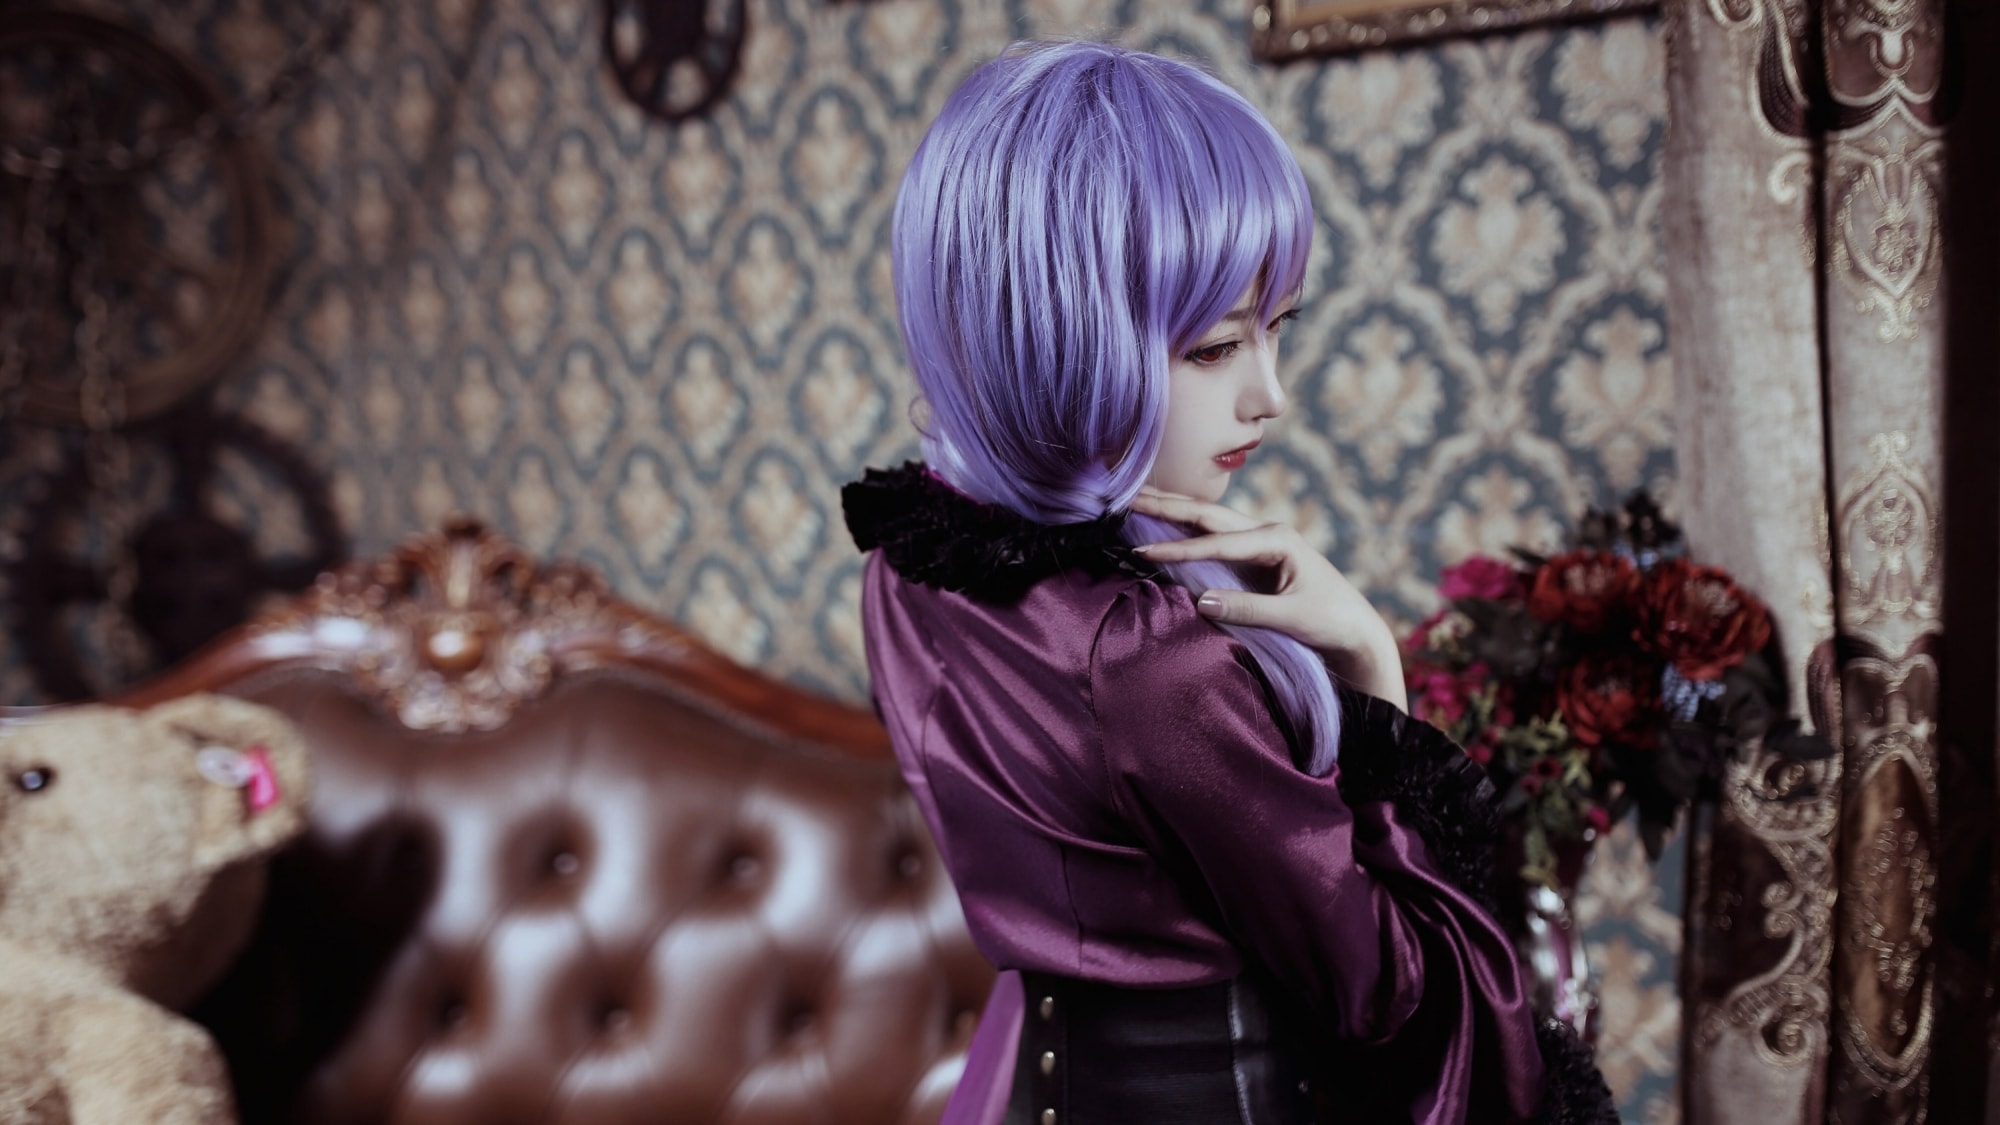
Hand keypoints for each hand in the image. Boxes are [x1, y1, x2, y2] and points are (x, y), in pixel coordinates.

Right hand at [1130, 487, 1407, 708]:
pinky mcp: (1254, 557)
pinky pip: (1211, 537)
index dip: (1178, 548)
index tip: (1142, 550)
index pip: (1216, 542)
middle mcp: (1267, 533)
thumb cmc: (1331, 621)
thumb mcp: (1292, 618)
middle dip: (1166, 505)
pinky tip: (1163, 522)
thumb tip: (1200, 601)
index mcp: (1278, 540)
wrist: (1356, 629)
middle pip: (1207, 515)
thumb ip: (1247, 610)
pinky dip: (1184, 528)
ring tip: (1135, 498)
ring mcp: (1259, 542)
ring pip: (1207, 521)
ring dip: (1172, 510)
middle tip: (1125, 496)